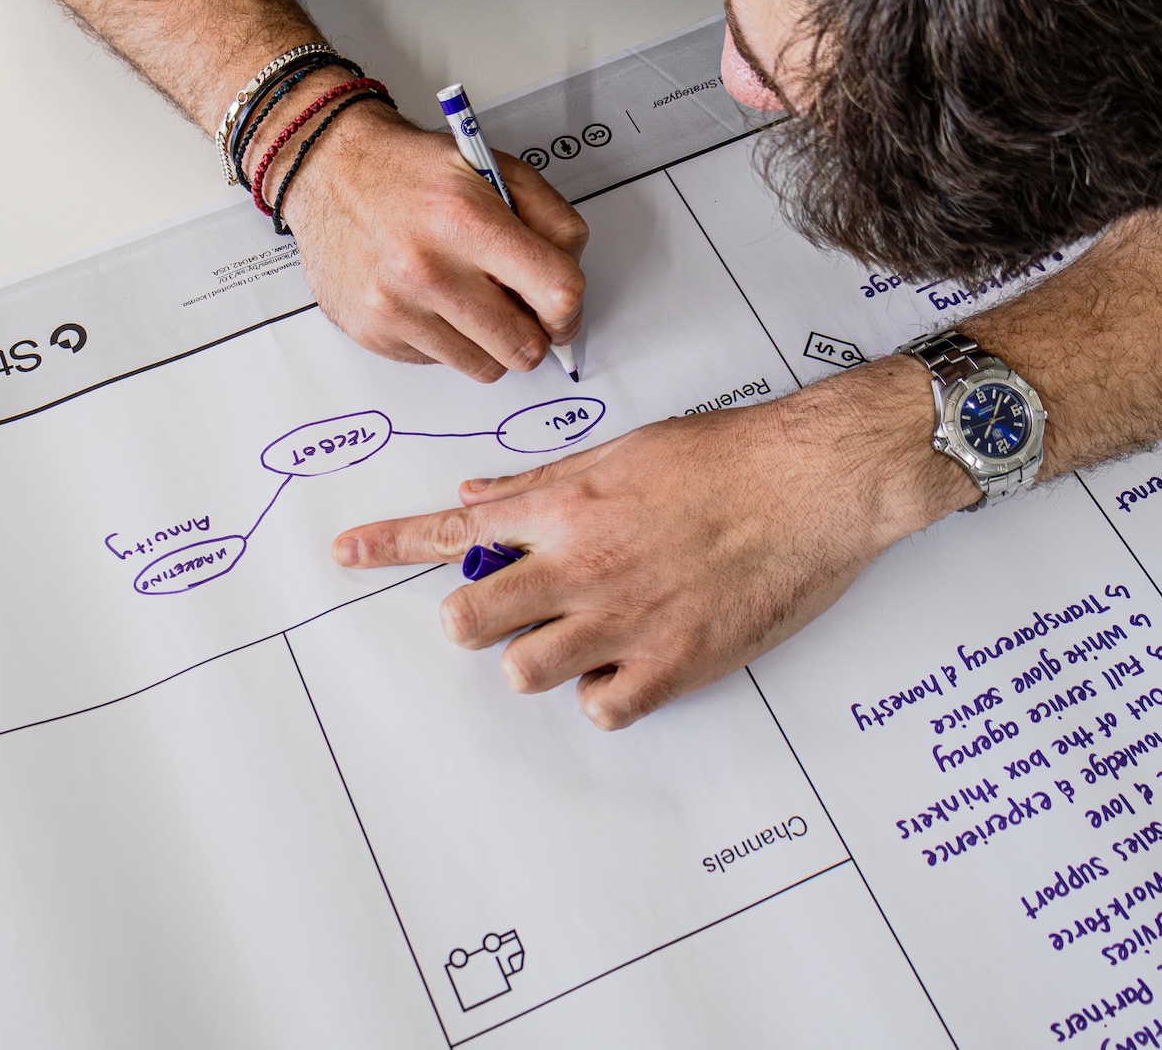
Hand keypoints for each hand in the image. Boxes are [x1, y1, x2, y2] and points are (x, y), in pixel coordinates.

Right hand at [281, 100, 587, 382]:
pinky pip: (440, 363)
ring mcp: (397, 308)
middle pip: (524, 348)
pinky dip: (447, 341)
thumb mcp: (495, 168)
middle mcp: (429, 269)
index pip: (557, 293)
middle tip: (521, 310)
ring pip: (485, 367)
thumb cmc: (412, 169)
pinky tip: (430, 302)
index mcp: (468, 219)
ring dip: (490, 342)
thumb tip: (570, 291)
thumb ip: (550, 220)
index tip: (563, 310)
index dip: (571, 310)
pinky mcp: (374, 333)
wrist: (328, 169)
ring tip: (472, 302)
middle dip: (533, 334)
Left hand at [331, 357, 977, 727]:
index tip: (346, 553)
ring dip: (545, 658)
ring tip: (592, 630)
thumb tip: (480, 494)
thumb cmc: (729, 457)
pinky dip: (608, 694)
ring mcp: (623, 620)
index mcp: (565, 506)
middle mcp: (581, 564)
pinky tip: (635, 661)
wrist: (815, 481)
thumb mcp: (625, 453)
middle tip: (516, 609)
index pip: (454, 530)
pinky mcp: (673, 665)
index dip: (390, 544)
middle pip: (469, 621)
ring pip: (526, 672)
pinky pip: (601, 708)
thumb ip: (545, 484)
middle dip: (478, 619)